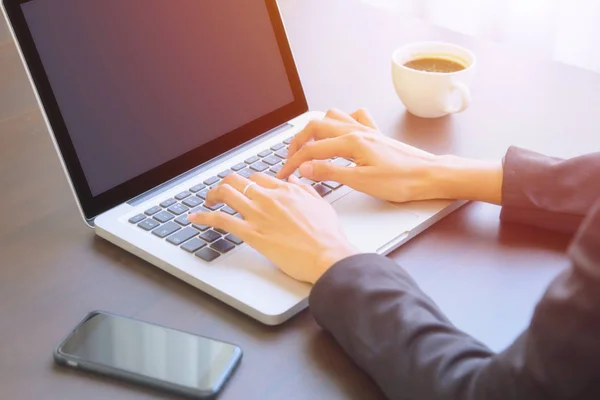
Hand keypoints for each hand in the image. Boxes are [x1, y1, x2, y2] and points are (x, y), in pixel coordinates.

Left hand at [188, 173, 357, 283]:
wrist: (327, 254)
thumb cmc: (327, 235)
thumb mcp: (320, 204)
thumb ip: (305, 190)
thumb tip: (294, 180)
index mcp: (286, 190)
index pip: (257, 178)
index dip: (247, 183)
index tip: (244, 189)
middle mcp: (269, 198)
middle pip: (238, 181)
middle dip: (225, 185)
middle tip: (220, 193)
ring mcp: (258, 214)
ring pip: (226, 193)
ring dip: (212, 195)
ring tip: (207, 201)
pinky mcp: (251, 233)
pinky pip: (221, 220)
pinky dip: (204, 217)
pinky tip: (194, 218)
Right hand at [278, 108, 502, 203]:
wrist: (430, 175)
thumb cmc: (402, 181)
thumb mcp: (361, 182)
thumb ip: (330, 173)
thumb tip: (305, 168)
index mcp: (351, 142)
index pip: (311, 150)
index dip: (293, 163)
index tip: (284, 174)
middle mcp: (356, 130)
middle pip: (315, 127)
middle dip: (298, 142)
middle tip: (289, 159)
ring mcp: (366, 130)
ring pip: (332, 117)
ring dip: (316, 128)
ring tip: (309, 145)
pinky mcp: (375, 134)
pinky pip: (354, 117)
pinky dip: (341, 121)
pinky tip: (340, 132)